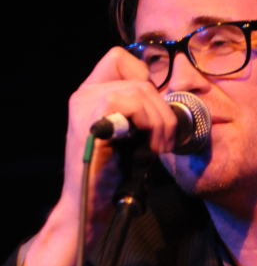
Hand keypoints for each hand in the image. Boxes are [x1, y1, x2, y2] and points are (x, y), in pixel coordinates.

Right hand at [23, 48, 177, 265]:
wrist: (89, 207)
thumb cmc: (111, 179)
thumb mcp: (129, 138)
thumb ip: (138, 113)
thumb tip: (165, 99)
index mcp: (90, 95)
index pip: (120, 58)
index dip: (145, 77)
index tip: (154, 114)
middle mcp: (83, 95)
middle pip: (139, 77)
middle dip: (162, 109)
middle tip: (165, 141)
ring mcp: (84, 105)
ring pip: (140, 90)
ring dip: (161, 121)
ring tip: (159, 147)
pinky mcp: (92, 119)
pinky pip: (133, 103)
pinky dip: (152, 124)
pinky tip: (151, 147)